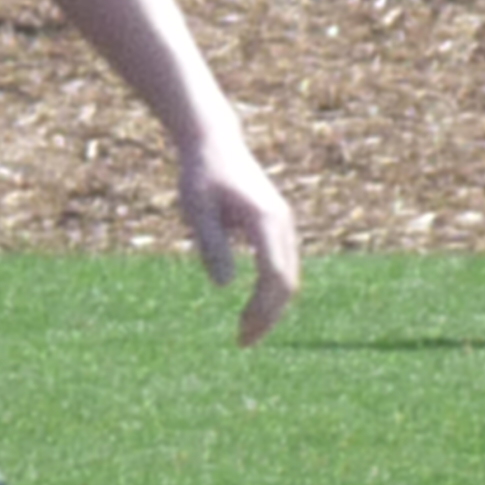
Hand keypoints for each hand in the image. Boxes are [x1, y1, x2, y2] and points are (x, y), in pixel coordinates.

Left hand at [177, 115, 301, 345]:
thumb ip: (211, 244)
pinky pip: (282, 267)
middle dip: (268, 316)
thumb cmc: (200, 175)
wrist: (213, 142)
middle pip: (288, 282)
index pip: (274, 276)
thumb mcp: (196, 209)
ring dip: (271, 307)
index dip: (262, 309)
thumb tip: (224, 286)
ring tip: (245, 332)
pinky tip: (252, 308)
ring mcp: (284, 224)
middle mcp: (282, 223)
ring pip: (289, 276)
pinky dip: (271, 291)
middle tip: (242, 342)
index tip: (242, 333)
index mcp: (265, 220)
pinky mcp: (277, 226)